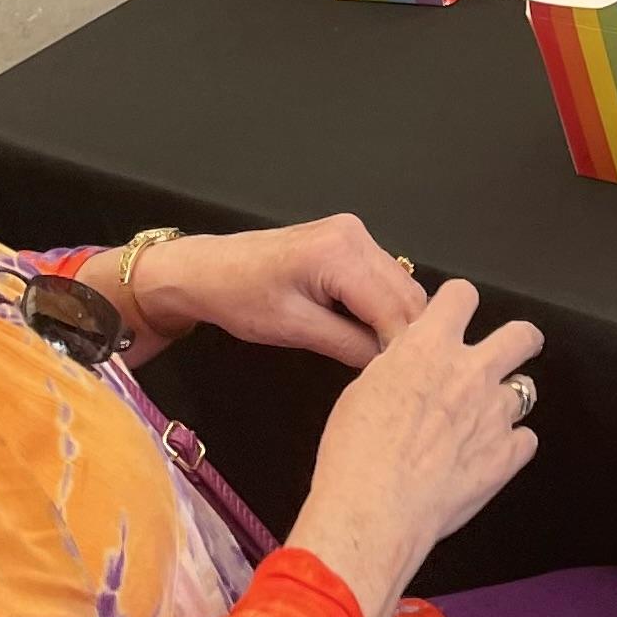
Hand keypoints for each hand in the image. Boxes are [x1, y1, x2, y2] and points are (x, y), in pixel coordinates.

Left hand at [115, 214, 424, 365]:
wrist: (207, 270)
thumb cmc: (240, 298)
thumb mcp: (295, 330)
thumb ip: (349, 344)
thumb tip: (390, 365)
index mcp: (340, 252)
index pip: (395, 306)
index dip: (404, 345)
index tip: (408, 381)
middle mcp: (356, 235)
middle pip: (406, 293)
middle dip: (406, 333)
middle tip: (402, 377)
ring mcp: (355, 234)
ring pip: (400, 286)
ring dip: (397, 321)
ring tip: (386, 359)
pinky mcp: (350, 242)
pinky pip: (383, 279)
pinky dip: (383, 308)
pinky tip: (371, 334)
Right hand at [285, 280, 542, 616]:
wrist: (372, 509)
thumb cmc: (355, 455)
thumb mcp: (363, 389)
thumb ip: (398, 367)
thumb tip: (408, 365)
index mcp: (430, 347)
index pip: (462, 295)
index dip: (460, 303)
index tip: (458, 312)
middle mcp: (471, 372)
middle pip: (521, 335)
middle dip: (519, 340)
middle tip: (511, 350)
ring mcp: (494, 413)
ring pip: (525, 389)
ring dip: (506, 400)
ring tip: (486, 419)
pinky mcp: (506, 455)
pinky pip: (526, 440)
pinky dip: (511, 446)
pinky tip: (489, 456)